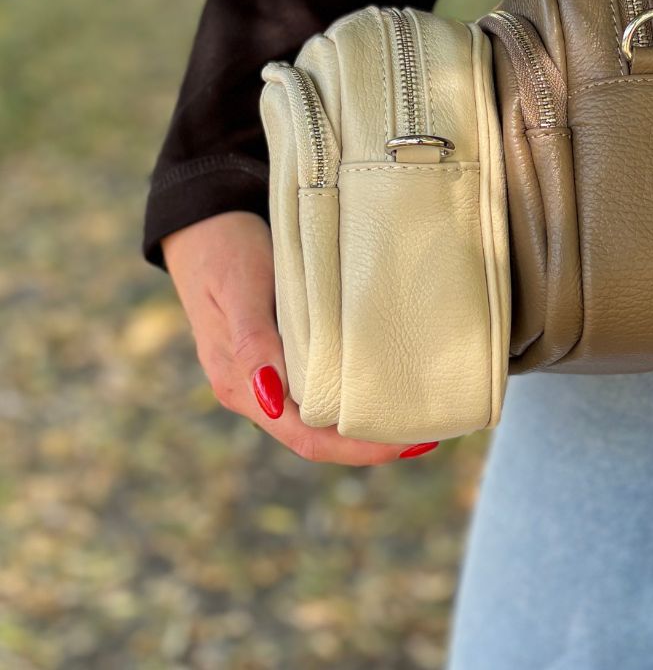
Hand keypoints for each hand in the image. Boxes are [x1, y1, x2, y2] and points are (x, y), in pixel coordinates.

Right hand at [161, 211, 436, 464]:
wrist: (204, 224)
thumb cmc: (223, 253)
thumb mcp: (239, 289)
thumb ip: (251, 343)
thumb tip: (273, 400)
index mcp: (241, 385)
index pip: (304, 437)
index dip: (354, 450)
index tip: (403, 445)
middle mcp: (255, 390)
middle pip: (317, 436)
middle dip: (369, 443)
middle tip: (427, 438)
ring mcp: (267, 374)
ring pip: (320, 416)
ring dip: (364, 422)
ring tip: (415, 417)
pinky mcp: (282, 352)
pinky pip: (319, 386)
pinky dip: (353, 393)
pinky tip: (383, 384)